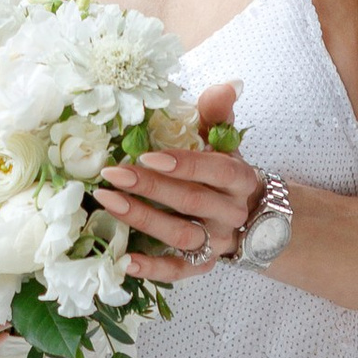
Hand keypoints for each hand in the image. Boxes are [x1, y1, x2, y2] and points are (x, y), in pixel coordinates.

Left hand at [98, 78, 258, 279]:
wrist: (249, 216)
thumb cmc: (223, 170)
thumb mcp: (224, 140)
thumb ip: (218, 113)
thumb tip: (226, 85)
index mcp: (239, 179)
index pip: (216, 170)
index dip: (183, 164)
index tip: (146, 153)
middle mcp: (231, 214)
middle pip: (191, 202)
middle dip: (150, 187)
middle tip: (112, 173)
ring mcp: (217, 244)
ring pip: (181, 236)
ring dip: (143, 220)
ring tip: (107, 201)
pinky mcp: (203, 266)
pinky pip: (179, 272)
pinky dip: (152, 269)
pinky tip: (123, 259)